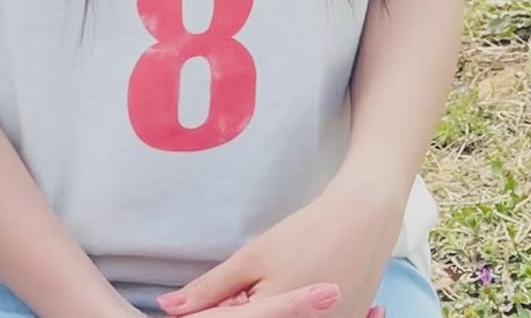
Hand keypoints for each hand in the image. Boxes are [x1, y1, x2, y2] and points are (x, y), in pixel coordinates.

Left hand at [155, 190, 398, 317]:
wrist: (364, 222)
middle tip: (255, 282)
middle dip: (240, 309)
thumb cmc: (306, 235)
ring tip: (276, 280)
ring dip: (266, 310)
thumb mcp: (253, 258)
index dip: (210, 311)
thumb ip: (210, 289)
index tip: (211, 295)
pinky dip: (293, 310)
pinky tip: (298, 284)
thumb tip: (167, 307)